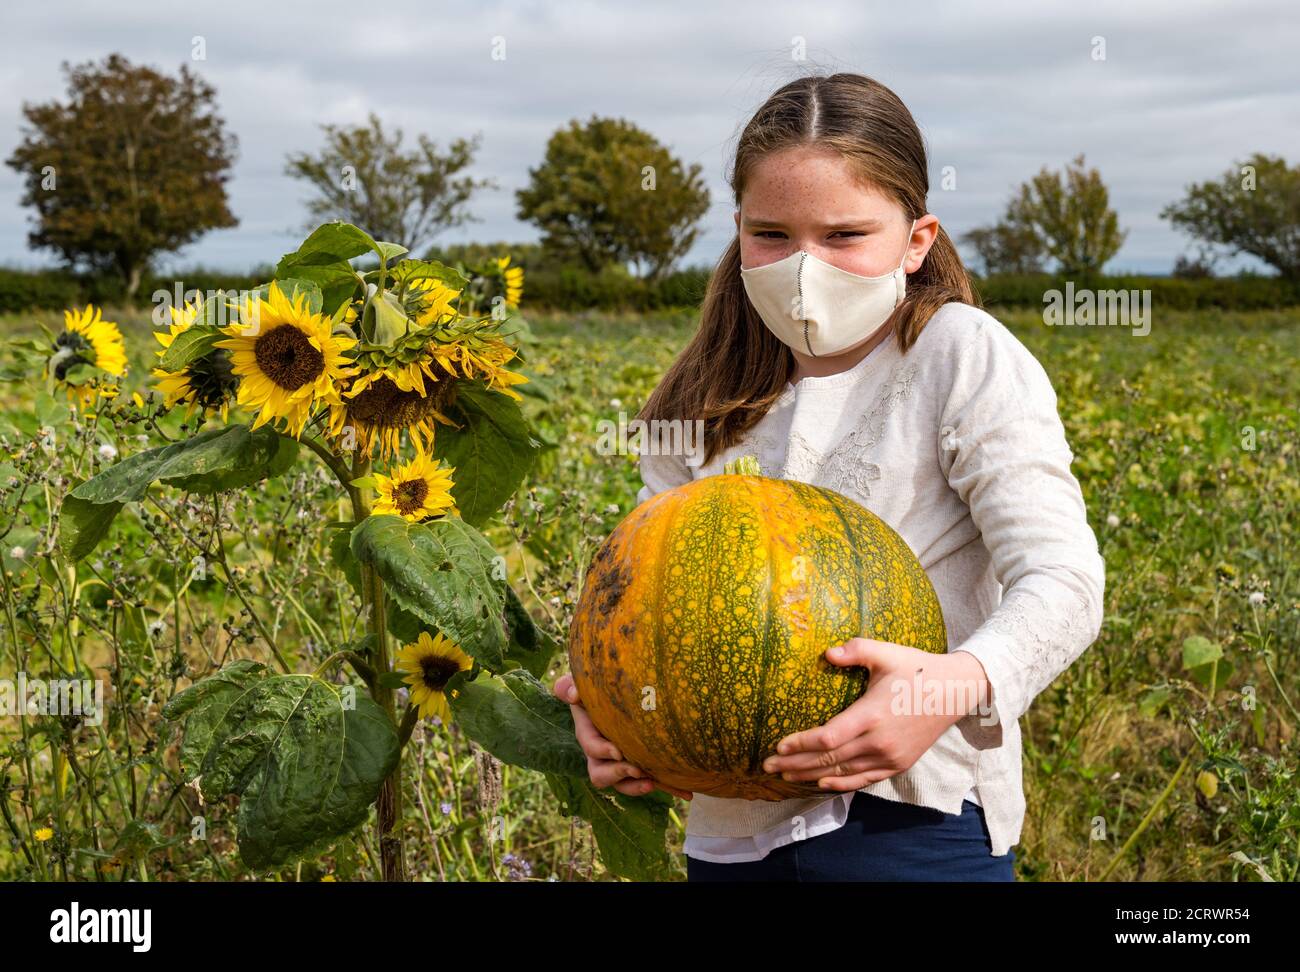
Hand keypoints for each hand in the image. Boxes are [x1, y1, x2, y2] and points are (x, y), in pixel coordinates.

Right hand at [553, 673, 692, 800]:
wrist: (619, 692)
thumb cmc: (596, 686)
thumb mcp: (581, 681)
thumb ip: (570, 685)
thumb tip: (573, 694)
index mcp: (589, 733)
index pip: (590, 746)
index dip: (601, 751)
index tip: (617, 751)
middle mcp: (602, 753)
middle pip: (601, 774)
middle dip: (618, 775)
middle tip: (636, 771)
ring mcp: (621, 761)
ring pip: (623, 784)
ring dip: (636, 788)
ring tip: (652, 783)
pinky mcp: (642, 765)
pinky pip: (653, 780)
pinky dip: (669, 788)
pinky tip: (687, 793)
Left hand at [761, 638, 989, 791]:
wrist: (954, 692)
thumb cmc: (916, 669)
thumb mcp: (886, 652)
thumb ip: (855, 650)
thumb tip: (827, 653)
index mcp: (872, 714)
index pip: (829, 737)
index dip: (801, 744)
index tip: (779, 745)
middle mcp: (880, 741)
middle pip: (829, 759)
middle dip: (795, 764)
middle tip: (768, 765)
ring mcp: (890, 757)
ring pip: (843, 772)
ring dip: (811, 776)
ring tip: (785, 776)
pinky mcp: (899, 764)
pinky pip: (864, 779)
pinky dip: (840, 783)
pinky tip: (821, 783)